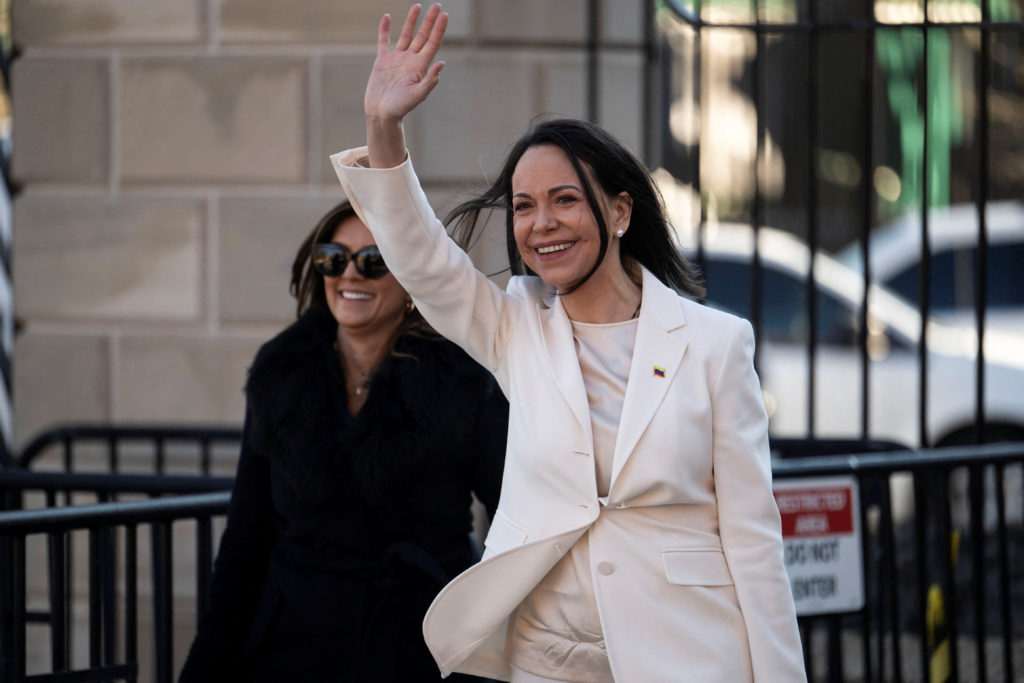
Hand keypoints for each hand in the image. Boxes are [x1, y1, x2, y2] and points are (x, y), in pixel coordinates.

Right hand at [365, 3, 447, 124]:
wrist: (382, 114)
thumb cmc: (400, 108)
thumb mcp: (418, 95)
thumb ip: (430, 80)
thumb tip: (442, 63)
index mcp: (420, 67)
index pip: (432, 43)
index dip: (439, 29)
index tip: (445, 15)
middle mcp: (410, 60)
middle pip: (422, 36)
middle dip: (430, 21)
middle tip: (438, 5)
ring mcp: (397, 59)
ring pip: (406, 35)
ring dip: (412, 21)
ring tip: (417, 6)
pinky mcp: (383, 61)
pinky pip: (384, 41)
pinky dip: (385, 29)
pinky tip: (387, 17)